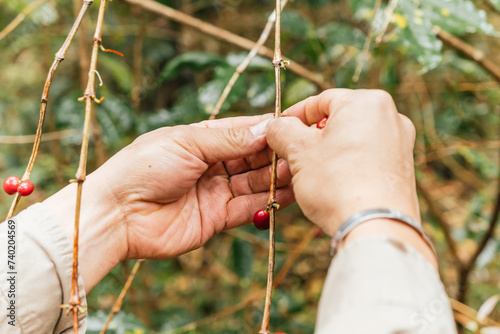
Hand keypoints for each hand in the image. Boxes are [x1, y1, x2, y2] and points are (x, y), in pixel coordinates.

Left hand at [44, 115, 293, 289]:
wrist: (118, 215)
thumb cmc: (144, 168)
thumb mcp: (188, 143)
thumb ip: (230, 139)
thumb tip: (267, 126)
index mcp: (202, 139)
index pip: (244, 131)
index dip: (269, 129)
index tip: (297, 125)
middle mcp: (212, 164)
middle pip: (253, 157)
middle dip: (277, 154)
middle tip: (303, 152)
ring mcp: (216, 192)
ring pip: (255, 182)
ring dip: (277, 177)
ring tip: (301, 171)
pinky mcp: (217, 218)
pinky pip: (249, 207)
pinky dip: (269, 201)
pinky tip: (288, 194)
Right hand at [266, 89, 429, 260]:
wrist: (376, 226)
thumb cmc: (336, 182)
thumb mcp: (298, 151)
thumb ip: (282, 130)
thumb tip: (275, 126)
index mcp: (366, 101)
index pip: (321, 100)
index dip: (294, 115)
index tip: (278, 130)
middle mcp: (390, 116)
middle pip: (339, 120)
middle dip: (312, 136)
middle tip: (292, 154)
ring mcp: (401, 143)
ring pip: (353, 140)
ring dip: (329, 152)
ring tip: (310, 173)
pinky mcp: (403, 168)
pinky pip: (368, 158)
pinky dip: (348, 165)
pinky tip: (334, 185)